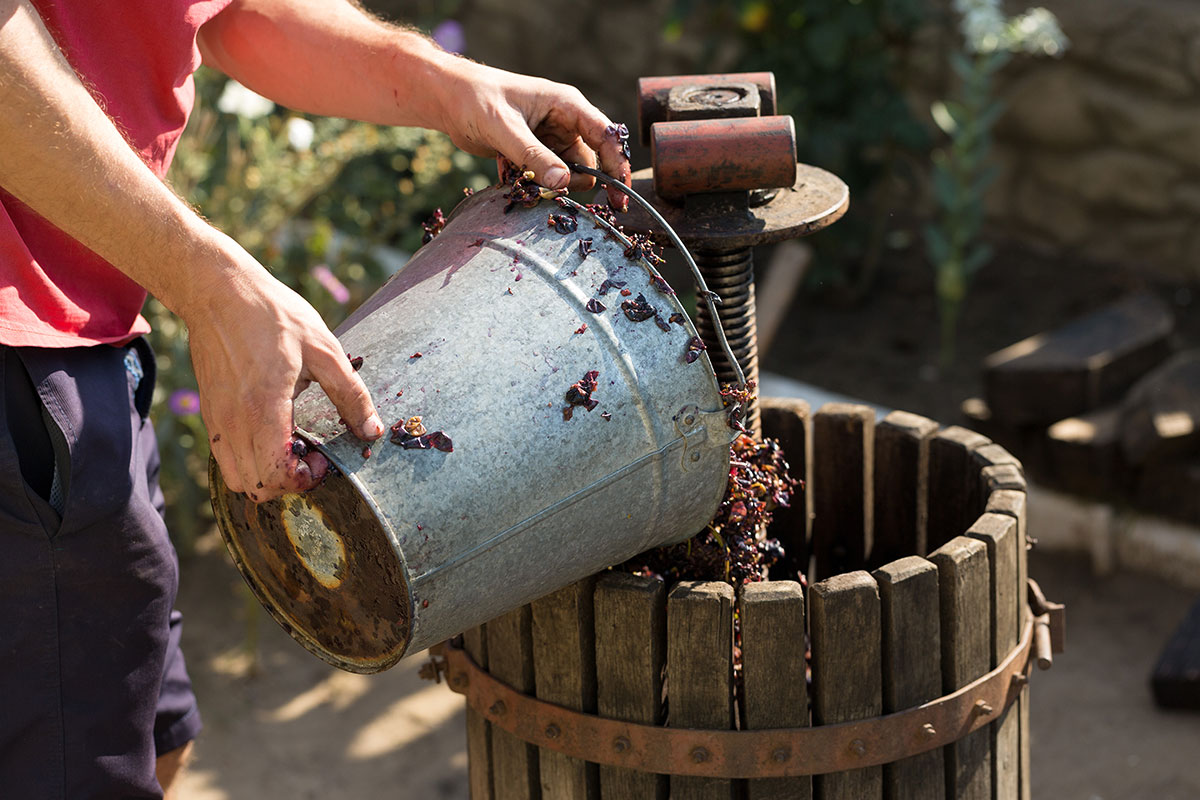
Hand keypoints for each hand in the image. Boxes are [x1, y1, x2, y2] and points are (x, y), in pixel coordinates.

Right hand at [184, 242, 383, 502]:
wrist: (219, 291)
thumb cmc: (274, 315)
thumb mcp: (325, 349)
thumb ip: (351, 395)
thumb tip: (372, 430)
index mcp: (263, 407)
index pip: (276, 475)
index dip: (305, 480)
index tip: (324, 458)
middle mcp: (233, 422)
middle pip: (255, 487)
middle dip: (288, 482)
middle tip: (312, 456)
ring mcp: (216, 420)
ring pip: (236, 479)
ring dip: (267, 476)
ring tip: (293, 448)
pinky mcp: (210, 415)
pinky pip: (226, 459)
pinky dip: (250, 462)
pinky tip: (275, 434)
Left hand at [432, 58, 632, 209]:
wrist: (448, 99)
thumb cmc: (476, 100)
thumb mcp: (504, 128)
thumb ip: (533, 156)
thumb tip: (564, 183)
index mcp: (568, 106)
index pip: (606, 138)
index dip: (618, 168)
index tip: (619, 199)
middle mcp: (566, 123)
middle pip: (588, 165)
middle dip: (569, 183)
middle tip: (543, 188)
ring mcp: (551, 140)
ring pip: (565, 177)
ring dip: (545, 185)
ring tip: (516, 173)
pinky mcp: (536, 154)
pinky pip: (546, 179)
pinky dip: (530, 183)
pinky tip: (507, 170)